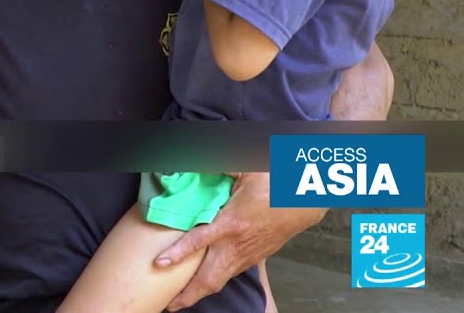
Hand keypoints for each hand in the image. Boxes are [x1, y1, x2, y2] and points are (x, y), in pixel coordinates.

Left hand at [154, 172, 325, 309]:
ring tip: (180, 300)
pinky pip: (230, 274)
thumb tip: (193, 164)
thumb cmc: (274, 184)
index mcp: (231, 223)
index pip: (199, 241)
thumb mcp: (245, 170)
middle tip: (169, 305)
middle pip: (209, 278)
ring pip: (220, 280)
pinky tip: (204, 283)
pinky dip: (214, 282)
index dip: (178, 253)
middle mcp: (236, 245)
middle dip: (189, 294)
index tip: (160, 263)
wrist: (303, 202)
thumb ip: (218, 168)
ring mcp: (246, 255)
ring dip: (199, 292)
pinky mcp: (254, 258)